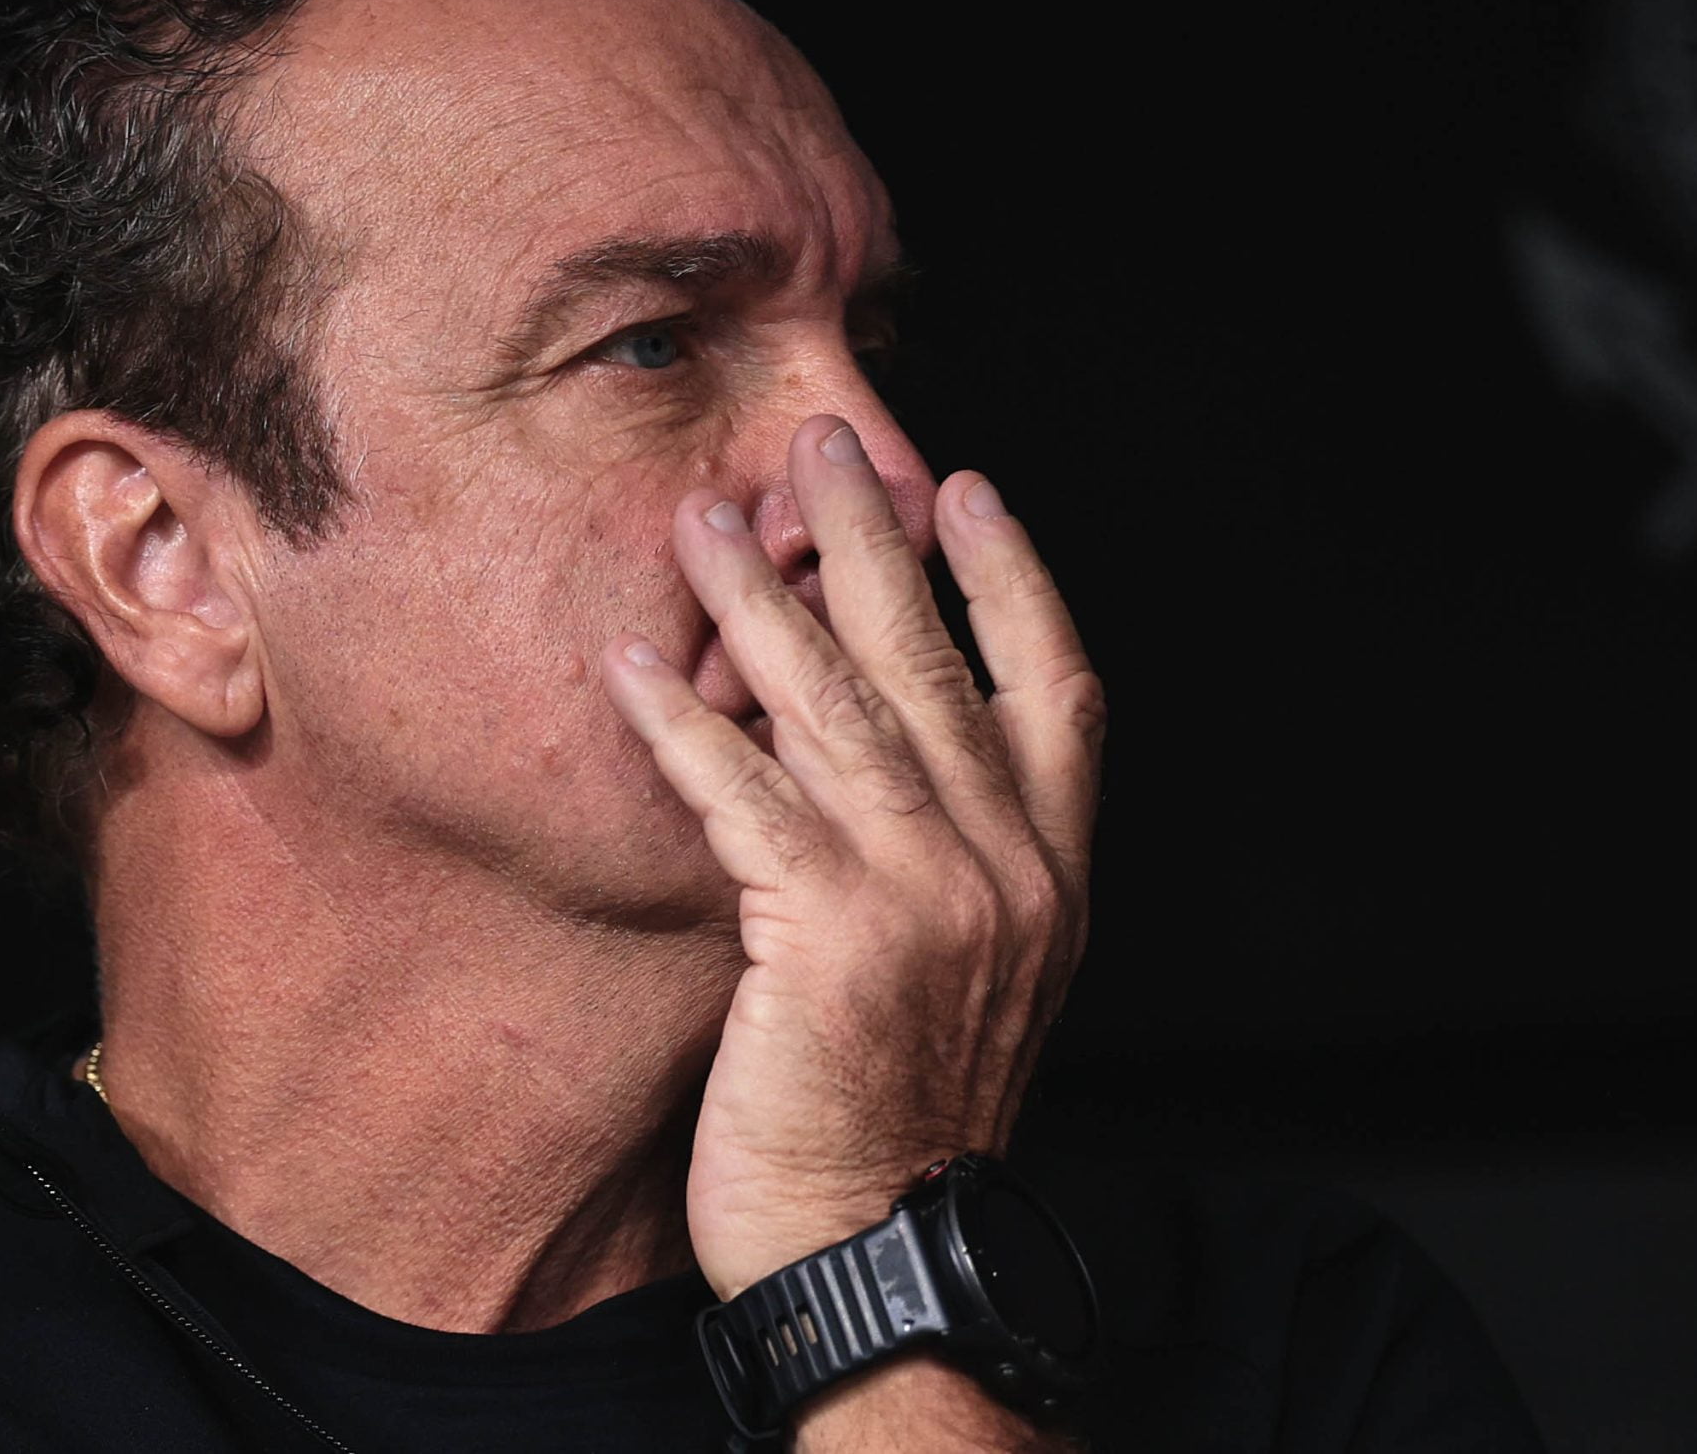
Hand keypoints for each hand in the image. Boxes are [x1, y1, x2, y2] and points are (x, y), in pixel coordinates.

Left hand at [600, 413, 1103, 1298]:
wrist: (884, 1252)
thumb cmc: (905, 1120)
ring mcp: (927, 897)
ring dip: (767, 602)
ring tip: (706, 519)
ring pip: (841, 708)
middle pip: (940, 665)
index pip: (1061, 693)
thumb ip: (963, 865)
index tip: (976, 498)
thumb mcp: (981, 980)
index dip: (1019, 584)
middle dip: (880, 542)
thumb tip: (899, 757)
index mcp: (1053, 876)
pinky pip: (745, 795)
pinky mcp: (831, 935)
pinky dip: (685, 723)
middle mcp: (1007, 870)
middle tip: (828, 443)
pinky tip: (635, 663)